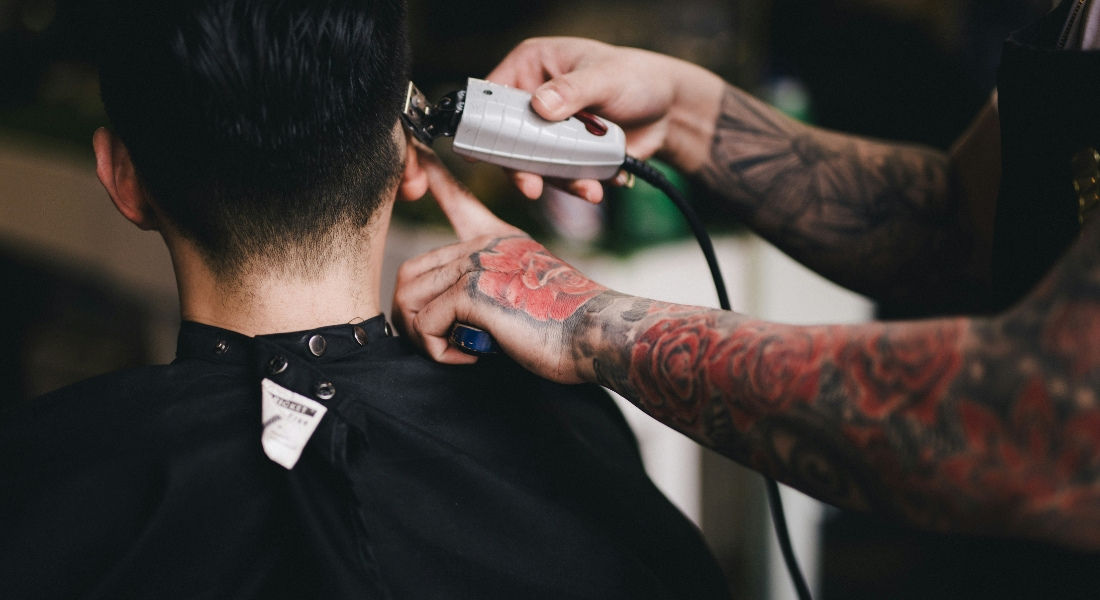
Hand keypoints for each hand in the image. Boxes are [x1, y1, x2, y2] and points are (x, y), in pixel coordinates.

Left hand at [393, 146, 608, 382]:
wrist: (596, 334)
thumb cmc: (567, 328)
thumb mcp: (527, 294)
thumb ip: (493, 290)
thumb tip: (456, 315)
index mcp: (499, 242)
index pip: (458, 203)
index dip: (434, 180)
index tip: (418, 153)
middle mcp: (483, 246)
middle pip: (412, 274)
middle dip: (413, 316)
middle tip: (439, 343)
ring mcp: (476, 263)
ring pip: (409, 299)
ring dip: (421, 335)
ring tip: (453, 349)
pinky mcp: (470, 290)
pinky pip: (423, 324)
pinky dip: (438, 350)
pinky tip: (471, 354)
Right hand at [487, 37, 724, 201]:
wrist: (668, 111)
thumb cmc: (635, 77)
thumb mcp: (605, 76)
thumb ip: (573, 90)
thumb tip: (540, 106)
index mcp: (531, 68)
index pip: (494, 96)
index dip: (486, 123)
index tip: (491, 150)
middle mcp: (533, 102)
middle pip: (509, 139)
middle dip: (522, 167)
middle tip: (532, 186)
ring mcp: (549, 133)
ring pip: (536, 165)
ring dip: (559, 182)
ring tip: (589, 189)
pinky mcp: (566, 157)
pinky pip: (561, 178)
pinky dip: (579, 186)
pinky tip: (601, 184)